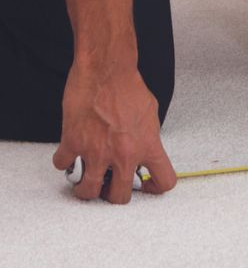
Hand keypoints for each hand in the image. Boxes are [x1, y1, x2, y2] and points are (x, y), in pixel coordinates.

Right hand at [52, 62, 176, 203]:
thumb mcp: (150, 114)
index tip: (145, 186)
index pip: (164, 180)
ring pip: (87, 192)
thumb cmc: (129, 86)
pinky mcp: (73, 143)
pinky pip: (63, 165)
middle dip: (113, 193)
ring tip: (85, 177)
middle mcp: (124, 154)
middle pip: (119, 198)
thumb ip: (147, 137)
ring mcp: (96, 152)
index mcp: (147, 146)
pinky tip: (70, 152)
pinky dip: (64, 161)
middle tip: (108, 183)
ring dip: (85, 187)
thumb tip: (142, 151)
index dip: (155, 188)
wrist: (107, 70)